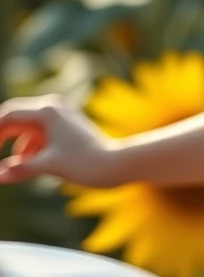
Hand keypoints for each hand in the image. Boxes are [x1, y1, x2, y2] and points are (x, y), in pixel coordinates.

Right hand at [0, 94, 124, 187]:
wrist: (119, 164)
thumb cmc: (87, 163)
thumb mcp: (50, 166)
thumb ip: (20, 169)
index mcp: (47, 111)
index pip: (7, 116)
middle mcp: (53, 107)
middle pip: (14, 117)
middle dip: (1, 136)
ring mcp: (61, 115)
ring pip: (26, 127)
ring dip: (16, 146)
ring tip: (13, 168)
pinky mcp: (67, 126)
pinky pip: (39, 133)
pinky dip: (30, 148)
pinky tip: (27, 166)